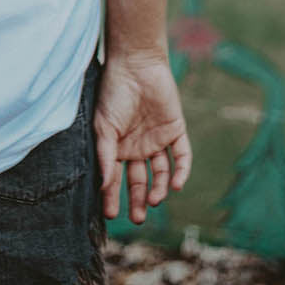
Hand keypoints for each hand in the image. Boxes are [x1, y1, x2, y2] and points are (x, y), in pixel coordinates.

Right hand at [93, 50, 191, 222]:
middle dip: (138, 201)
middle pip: (140, 182)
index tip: (110, 215)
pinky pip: (182, 156)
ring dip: (159, 189)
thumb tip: (103, 186)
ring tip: (154, 199)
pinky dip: (181, 172)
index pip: (116, 179)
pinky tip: (177, 185)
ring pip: (162, 173)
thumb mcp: (104, 127)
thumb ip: (105, 157)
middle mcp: (138, 147)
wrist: (136, 65)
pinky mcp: (176, 131)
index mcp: (118, 148)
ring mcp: (158, 140)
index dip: (112, 197)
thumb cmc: (113, 93)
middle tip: (138, 218)